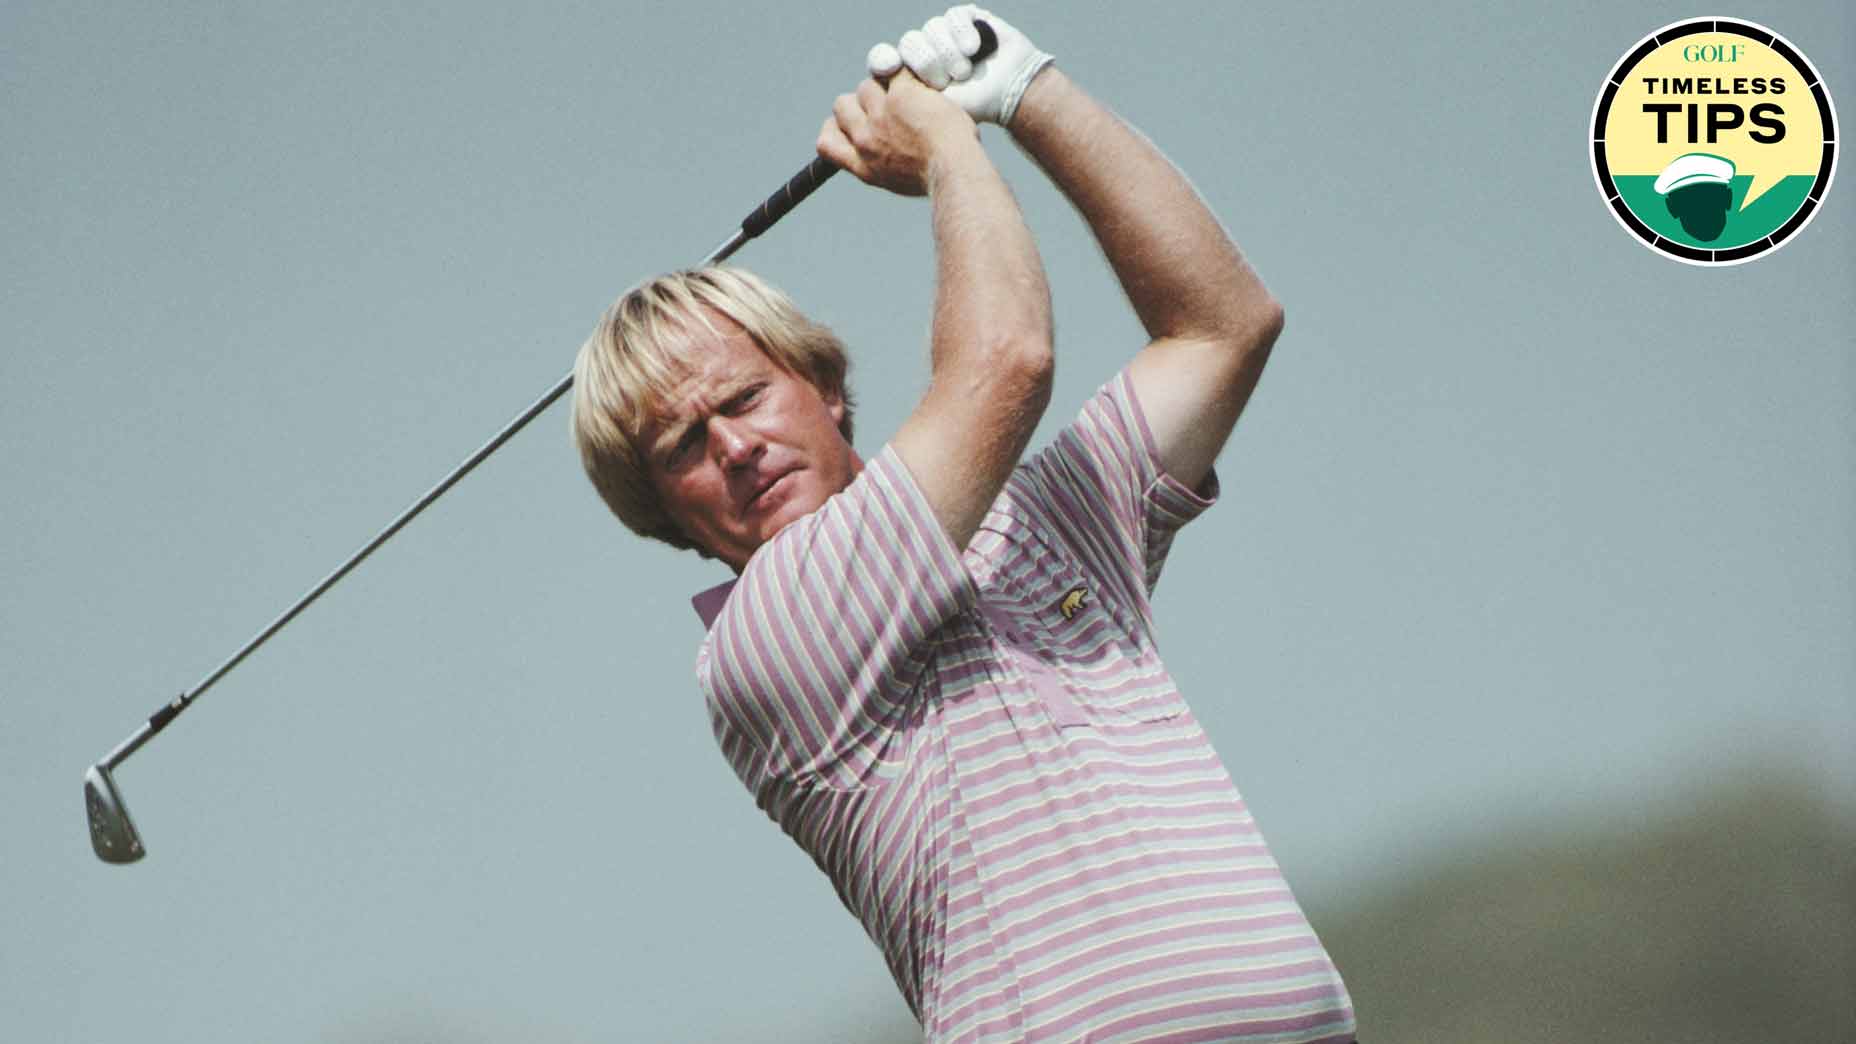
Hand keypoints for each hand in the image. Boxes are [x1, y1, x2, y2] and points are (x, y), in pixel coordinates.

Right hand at [816, 71, 975, 195]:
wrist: (954, 171)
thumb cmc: (937, 180)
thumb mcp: (898, 182)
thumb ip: (882, 165)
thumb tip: (882, 156)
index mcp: (864, 166)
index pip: (826, 143)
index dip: (834, 128)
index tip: (850, 126)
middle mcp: (866, 140)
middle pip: (841, 105)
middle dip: (860, 102)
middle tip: (886, 106)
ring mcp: (881, 116)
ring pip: (866, 86)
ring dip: (884, 87)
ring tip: (911, 98)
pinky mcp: (901, 95)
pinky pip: (894, 72)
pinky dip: (907, 75)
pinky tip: (923, 85)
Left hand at [867, 5, 1052, 126]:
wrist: (1010, 95)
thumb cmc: (973, 110)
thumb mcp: (930, 114)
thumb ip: (897, 104)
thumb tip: (864, 95)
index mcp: (909, 75)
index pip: (883, 60)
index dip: (883, 60)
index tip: (889, 67)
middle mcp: (924, 51)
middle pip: (908, 42)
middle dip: (927, 63)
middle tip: (946, 82)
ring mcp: (945, 34)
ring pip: (931, 28)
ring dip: (949, 52)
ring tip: (966, 71)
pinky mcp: (966, 19)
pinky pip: (953, 17)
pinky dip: (964, 33)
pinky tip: (975, 50)